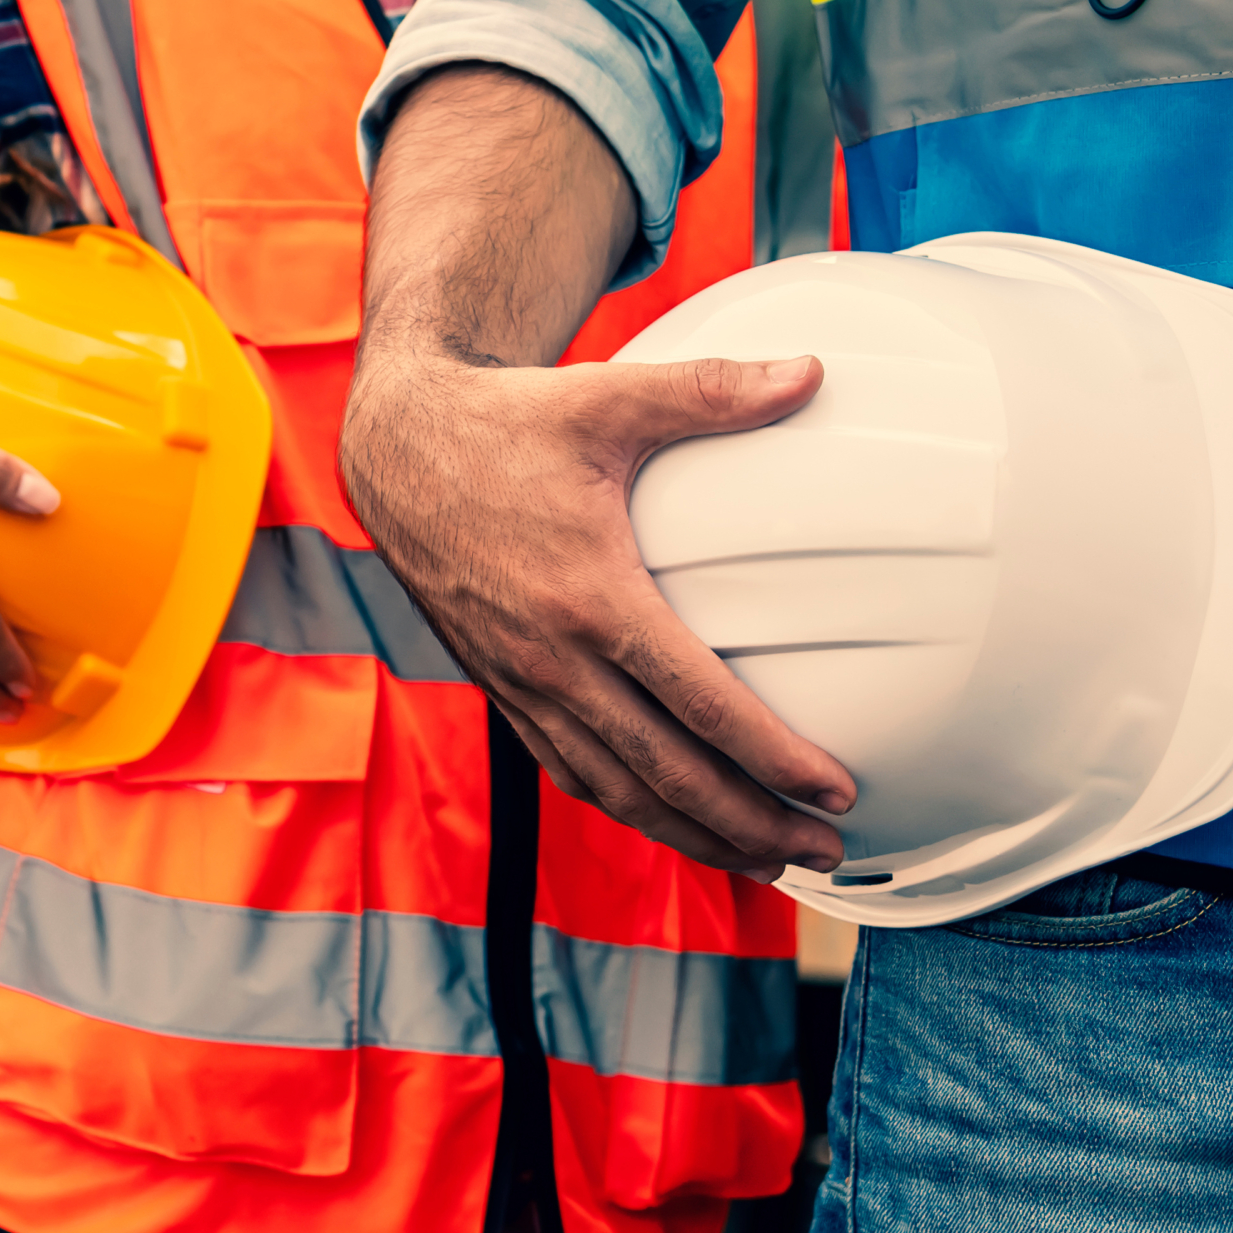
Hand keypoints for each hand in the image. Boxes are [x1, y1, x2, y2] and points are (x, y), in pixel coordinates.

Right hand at [348, 63, 849, 879]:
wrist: (395, 451)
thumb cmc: (505, 421)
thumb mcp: (608, 397)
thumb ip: (712, 392)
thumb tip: (811, 374)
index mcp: (590, 597)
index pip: (699, 703)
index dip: (772, 758)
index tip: (837, 788)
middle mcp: (552, 658)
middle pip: (666, 773)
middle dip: (751, 823)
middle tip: (826, 849)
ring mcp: (522, 682)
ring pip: (617, 790)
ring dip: (696, 835)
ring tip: (766, 857)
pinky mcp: (502, 688)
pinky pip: (572, 770)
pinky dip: (630, 808)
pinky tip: (674, 822)